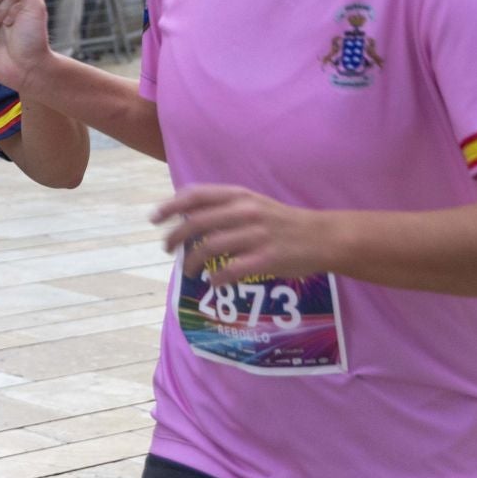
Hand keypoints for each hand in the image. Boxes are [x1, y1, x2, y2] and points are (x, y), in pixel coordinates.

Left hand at [152, 184, 325, 280]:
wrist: (322, 236)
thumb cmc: (282, 221)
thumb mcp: (253, 202)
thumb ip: (224, 205)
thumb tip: (187, 213)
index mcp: (240, 195)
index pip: (196, 195)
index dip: (171, 206)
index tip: (155, 218)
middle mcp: (245, 211)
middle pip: (197, 223)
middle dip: (175, 238)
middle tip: (167, 249)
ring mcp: (256, 235)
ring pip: (210, 247)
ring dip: (192, 262)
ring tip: (188, 271)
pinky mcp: (266, 259)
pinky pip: (231, 270)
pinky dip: (216, 278)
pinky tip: (212, 282)